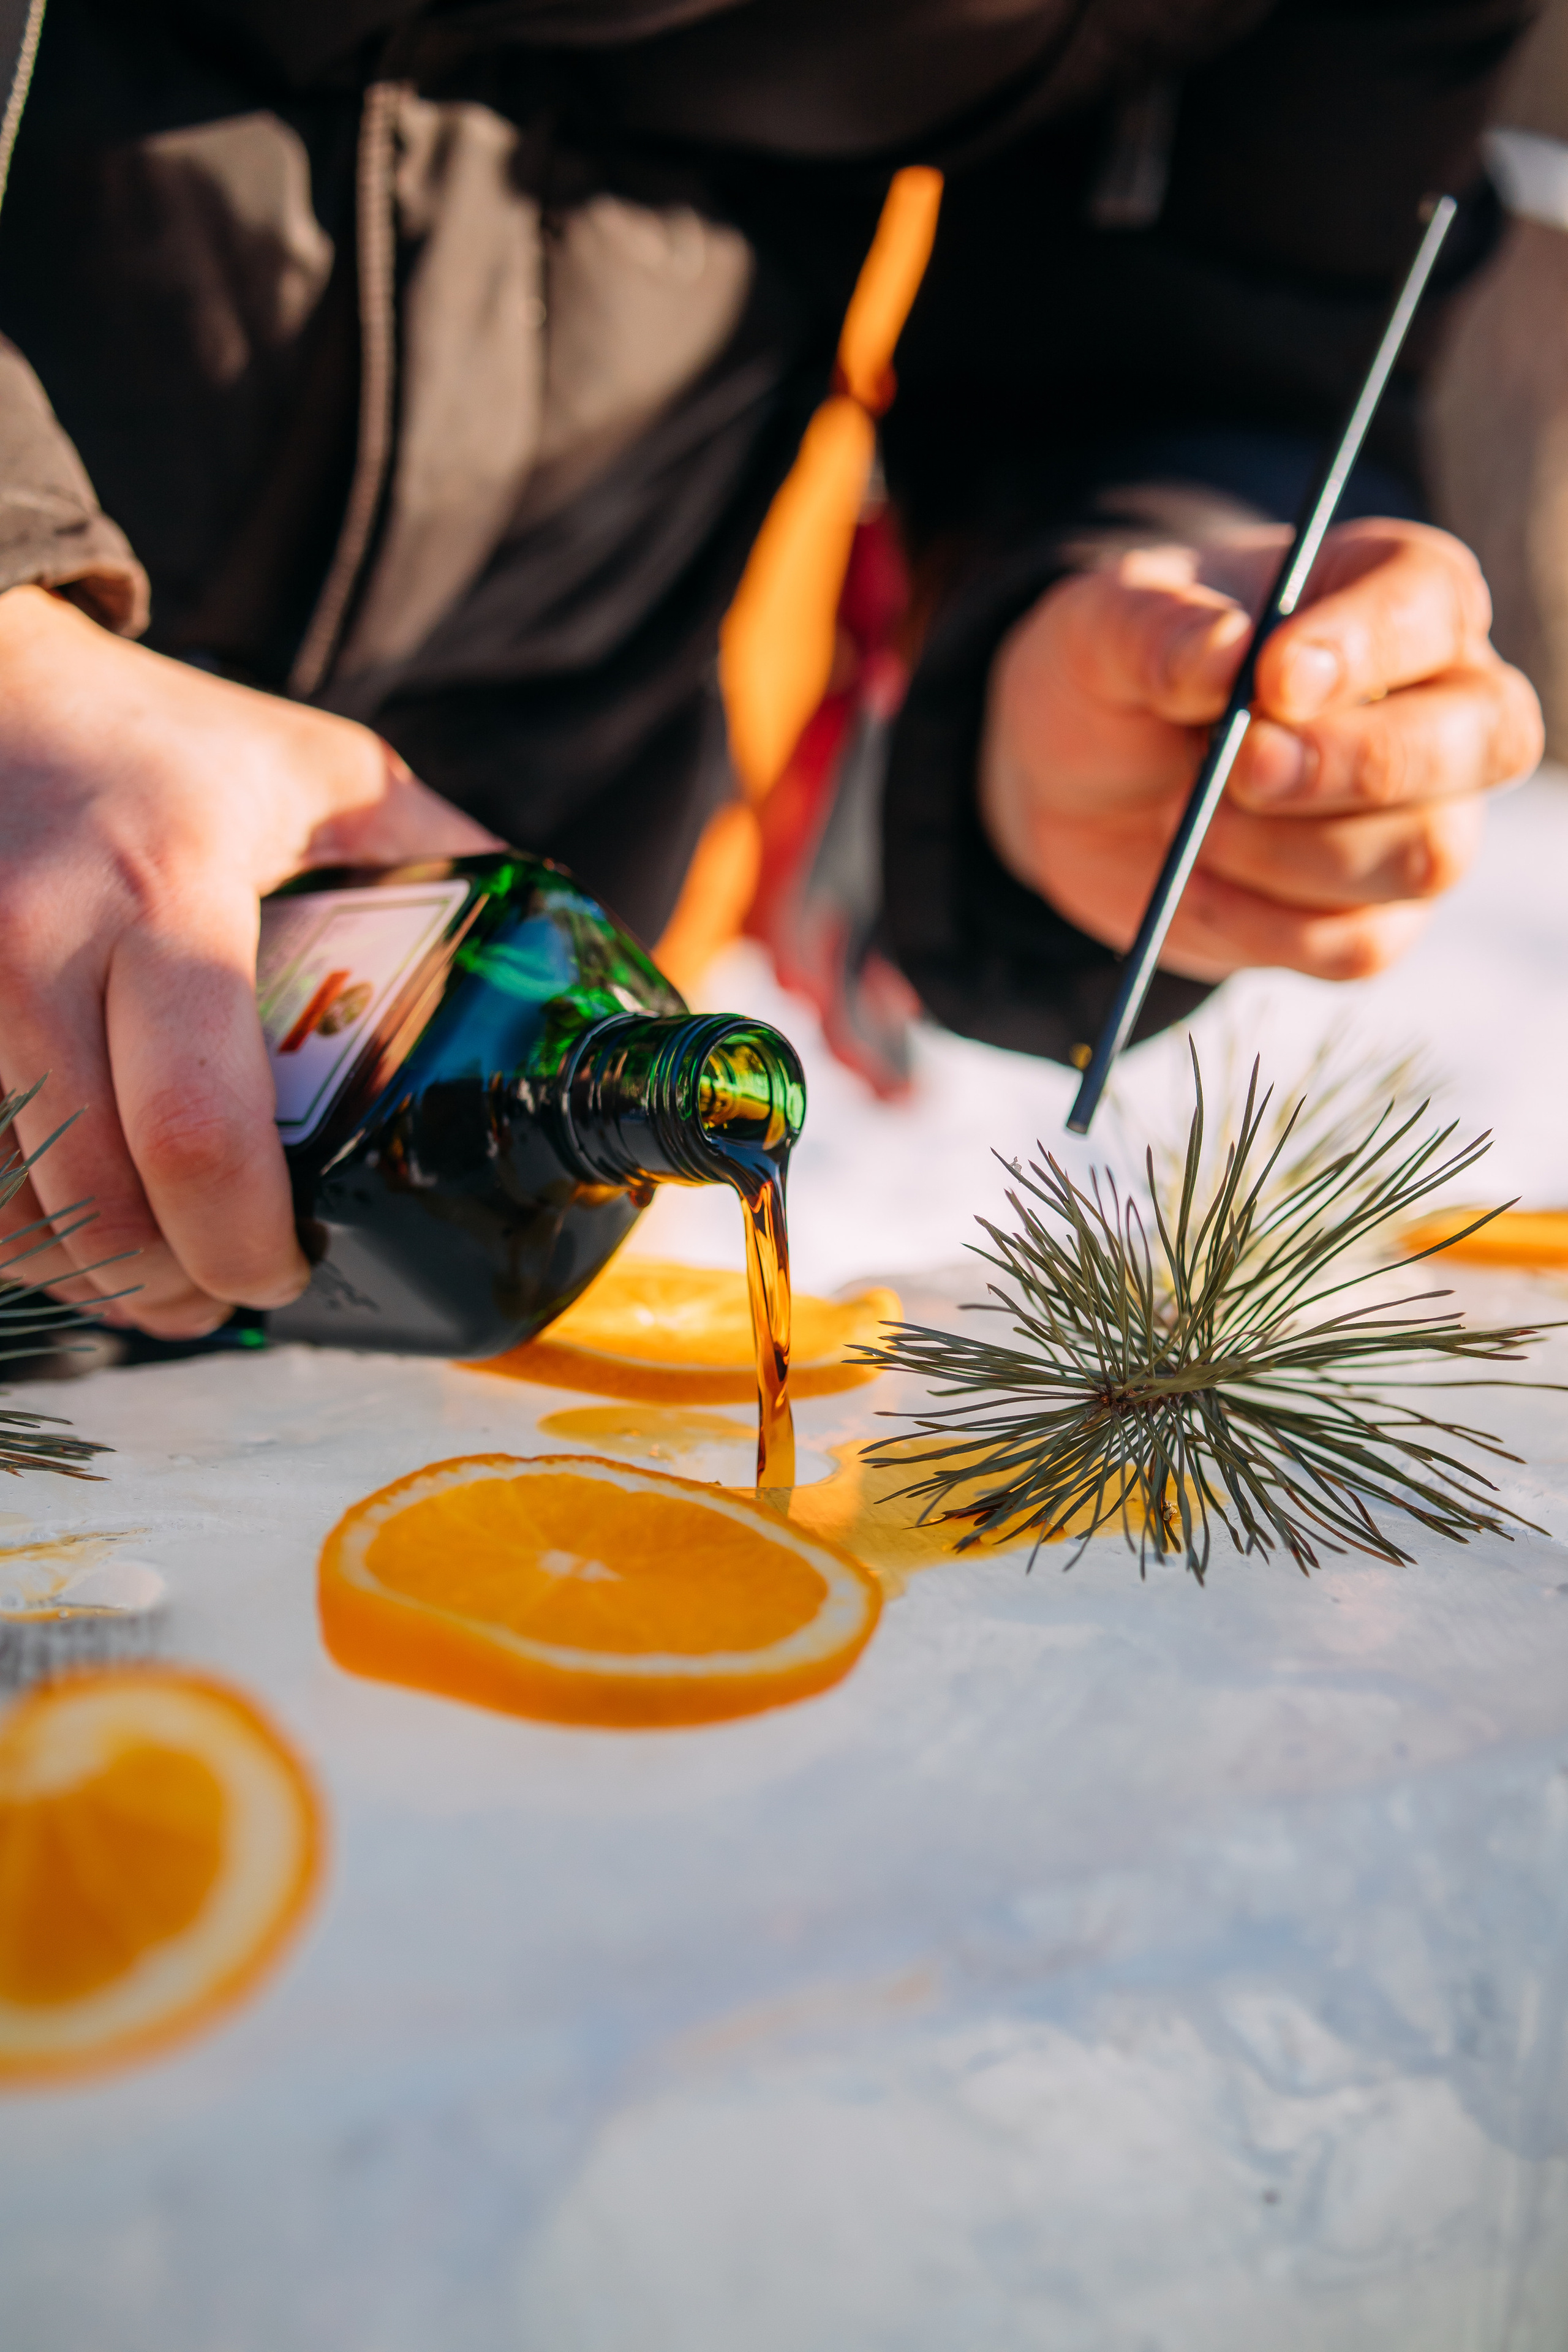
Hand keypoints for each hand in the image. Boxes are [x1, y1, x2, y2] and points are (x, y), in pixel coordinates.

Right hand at [0, 587, 499, 1337]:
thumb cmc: (171, 740)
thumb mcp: (328, 774)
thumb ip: (445, 861)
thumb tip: (559, 976)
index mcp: (165, 891)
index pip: (194, 1126)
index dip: (243, 1241)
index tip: (291, 1269)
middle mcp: (38, 944)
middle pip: (93, 1198)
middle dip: (169, 1286)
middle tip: (223, 1299)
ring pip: (8, 1209)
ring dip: (89, 1274)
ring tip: (155, 1278)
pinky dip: (23, 1228)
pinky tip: (76, 1223)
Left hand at [978, 516, 1542, 983]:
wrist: (1080, 784)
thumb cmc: (1120, 675)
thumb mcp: (1104, 626)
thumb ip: (1155, 631)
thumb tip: (1223, 650)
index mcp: (1394, 596)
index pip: (1435, 604)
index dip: (1365, 647)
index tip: (1268, 681)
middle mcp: (1441, 703)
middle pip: (1482, 740)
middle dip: (1346, 766)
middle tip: (1235, 769)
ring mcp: (1423, 817)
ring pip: (1424, 856)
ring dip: (1285, 852)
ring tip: (1181, 816)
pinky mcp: (1376, 914)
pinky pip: (1363, 945)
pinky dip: (1263, 925)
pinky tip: (1194, 883)